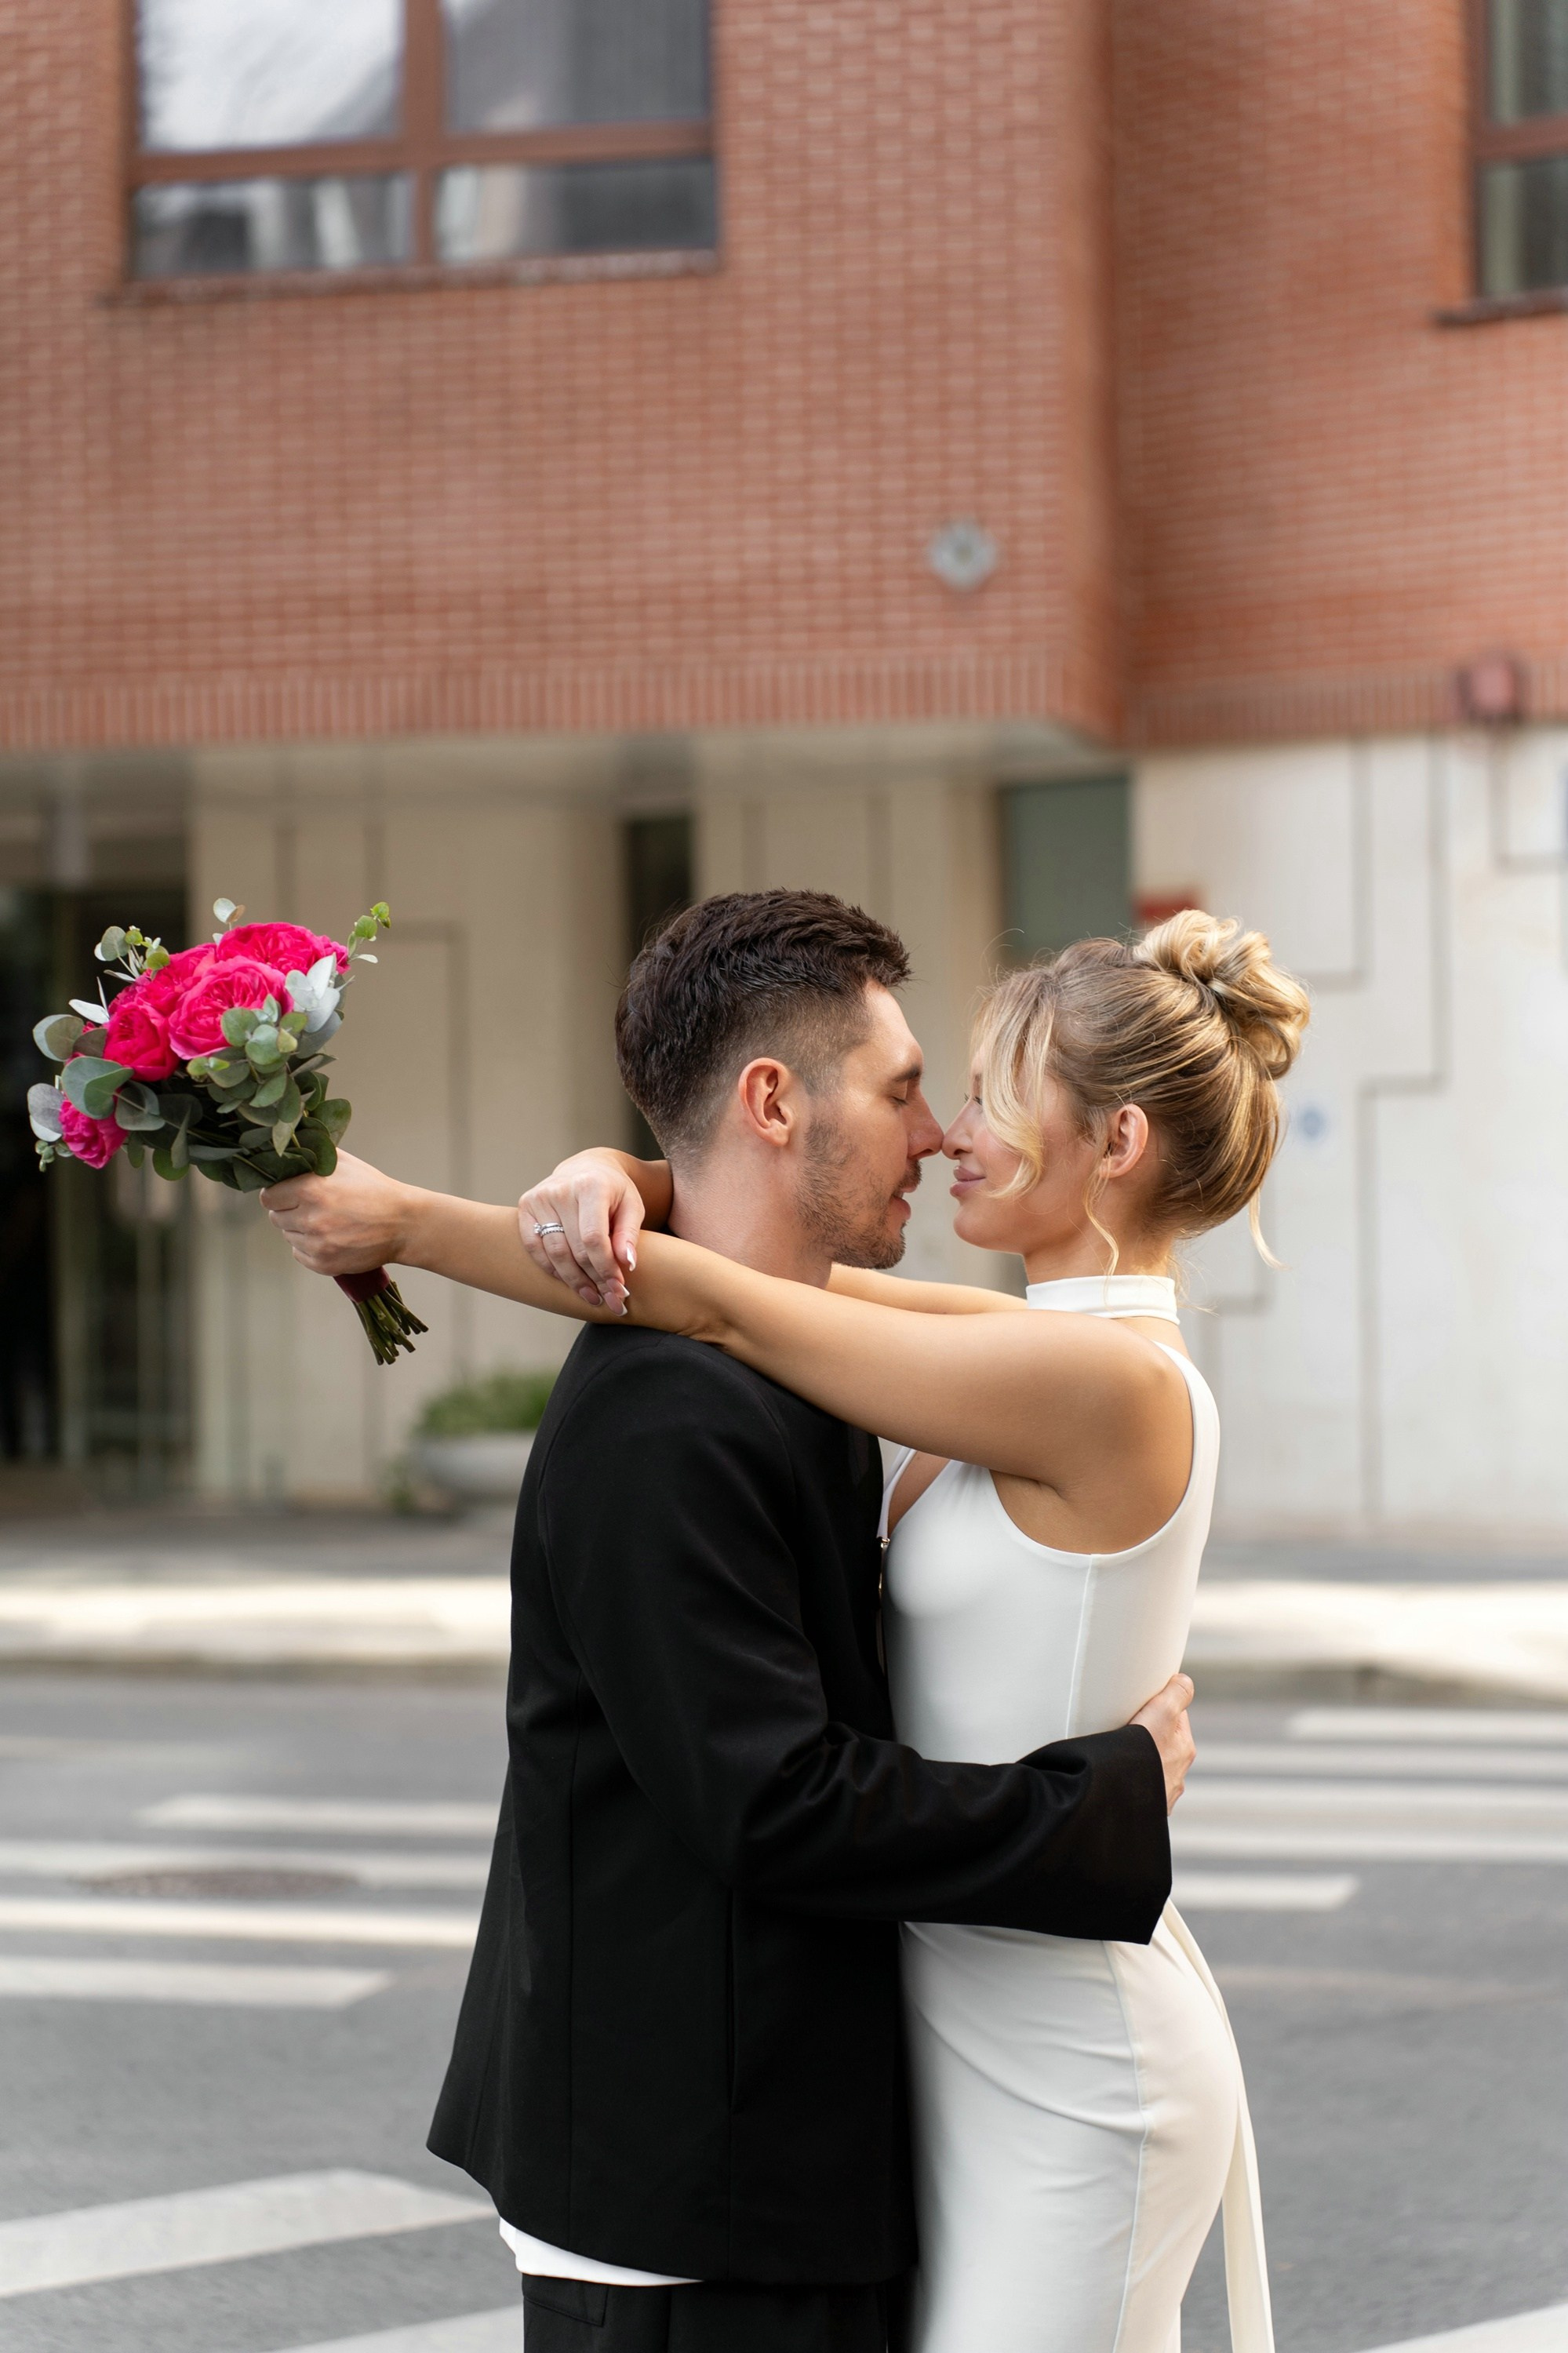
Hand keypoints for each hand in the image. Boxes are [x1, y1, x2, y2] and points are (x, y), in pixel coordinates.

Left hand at [262, 1149, 414, 1275]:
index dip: (277, 1194)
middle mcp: (310, 1219)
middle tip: (311, 1207)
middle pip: (276, 1218)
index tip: (288, 1194)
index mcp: (311, 1190)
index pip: (268, 1197)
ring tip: (326, 1222)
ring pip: (289, 1237)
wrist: (403, 1223)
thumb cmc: (374, 1190)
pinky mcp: (323, 1263)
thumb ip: (314, 1155)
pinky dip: (310, 1248)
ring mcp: (317, 1244)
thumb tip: (290, 1146)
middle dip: (289, 1212)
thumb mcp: (345, 1163)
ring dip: (300, 1230)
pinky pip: (300, 1254)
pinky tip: (329, 1238)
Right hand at [519, 1150, 645, 1310]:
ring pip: (554, 1253)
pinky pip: (534, 1248)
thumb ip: (629, 1234)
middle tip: (609, 1298)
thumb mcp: (632, 1206)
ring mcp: (539, 1198)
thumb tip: (627, 1264)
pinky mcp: (525, 1207)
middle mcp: (560, 1190)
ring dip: (574, 1280)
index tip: (618, 1288)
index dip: (605, 1268)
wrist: (586, 1168)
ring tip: (591, 1295)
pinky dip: (552, 1268)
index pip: (594, 1238)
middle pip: (575, 1249)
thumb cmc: (614, 1191)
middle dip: (594, 1279)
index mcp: (590, 1186)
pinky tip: (569, 1280)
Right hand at [1131, 1673, 1195, 1814]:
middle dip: (1147, 1734)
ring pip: (1150, 1766)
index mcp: (1184, 1749)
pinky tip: (1118, 1774)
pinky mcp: (1144, 1806)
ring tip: (1119, 1751)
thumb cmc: (1143, 1755)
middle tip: (1126, 1727)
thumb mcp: (1163, 1712)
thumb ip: (1177, 1693)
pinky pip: (1137, 1787)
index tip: (1142, 1704)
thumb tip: (1185, 1682)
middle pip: (1162, 1742)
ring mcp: (1161, 1792)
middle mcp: (1177, 1773)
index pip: (1176, 1717)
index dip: (1160, 1706)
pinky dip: (1130, 1779)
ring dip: (1138, 1759)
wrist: (1121, 1796)